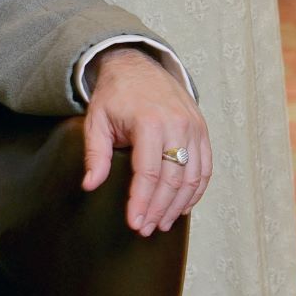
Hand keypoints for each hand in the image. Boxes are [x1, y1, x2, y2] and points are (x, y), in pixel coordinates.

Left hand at [80, 46, 211, 236]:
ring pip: (193, 177)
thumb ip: (95, 154)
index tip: (134, 224)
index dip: (142, 202)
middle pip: (172, 179)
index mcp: (149, 122)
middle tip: (146, 229)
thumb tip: (90, 185)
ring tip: (162, 224)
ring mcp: (194, 127)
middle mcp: (177, 125)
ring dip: (178, 205)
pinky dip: (196, 191)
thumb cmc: (114, 96)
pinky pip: (205, 167)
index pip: (149, 172)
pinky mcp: (202, 130)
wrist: (138, 65)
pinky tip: (182, 207)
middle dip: (158, 209)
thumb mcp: (96, 121)